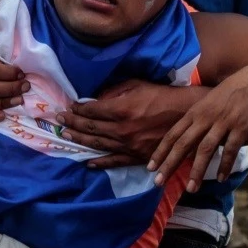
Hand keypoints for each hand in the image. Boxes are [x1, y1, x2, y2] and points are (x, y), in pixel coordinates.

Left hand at [57, 81, 205, 169]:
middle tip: (59, 121)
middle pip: (91, 128)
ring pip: (98, 144)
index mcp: (122, 110)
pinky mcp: (138, 157)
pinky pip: (115, 161)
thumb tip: (97, 98)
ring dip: (80, 140)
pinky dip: (100, 162)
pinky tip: (87, 161)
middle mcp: (123, 130)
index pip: (92, 110)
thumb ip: (115, 92)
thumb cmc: (163, 96)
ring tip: (66, 135)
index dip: (78, 109)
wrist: (187, 116)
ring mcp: (130, 146)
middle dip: (73, 123)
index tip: (69, 107)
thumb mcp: (138, 85)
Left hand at [149, 64, 247, 189]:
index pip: (173, 134)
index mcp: (195, 112)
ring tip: (191, 188)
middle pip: (183, 144)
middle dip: (170, 164)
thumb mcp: (208, 103)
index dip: (161, 152)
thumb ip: (198, 122)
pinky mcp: (241, 128)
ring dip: (197, 171)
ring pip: (205, 150)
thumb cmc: (232, 92)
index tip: (151, 167)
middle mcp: (205, 118)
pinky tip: (220, 178)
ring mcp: (223, 123)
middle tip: (159, 182)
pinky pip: (230, 150)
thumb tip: (189, 144)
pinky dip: (224, 165)